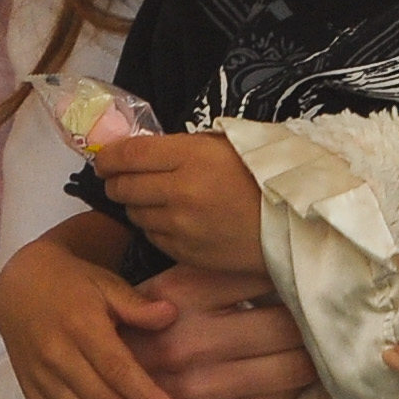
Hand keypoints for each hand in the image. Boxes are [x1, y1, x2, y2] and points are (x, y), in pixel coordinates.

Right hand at [0, 232, 187, 398]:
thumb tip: (171, 315)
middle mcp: (58, 357)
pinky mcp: (33, 394)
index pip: (116, 370)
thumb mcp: (106, 283)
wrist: (18, 285)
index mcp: (80, 326)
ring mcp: (42, 380)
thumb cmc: (71, 282)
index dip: (145, 397)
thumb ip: (138, 304)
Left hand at [96, 130, 266, 277]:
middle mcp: (179, 193)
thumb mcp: (227, 143)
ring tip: (151, 199)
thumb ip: (184, 146)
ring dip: (136, 205)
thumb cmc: (264, 175)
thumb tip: (145, 150)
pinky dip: (154, 228)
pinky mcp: (187, 254)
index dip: (109, 156)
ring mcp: (180, 228)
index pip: (129, 154)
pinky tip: (170, 220)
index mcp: (190, 158)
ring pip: (135, 215)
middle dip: (116, 181)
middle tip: (119, 178)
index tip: (102, 159)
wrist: (296, 223)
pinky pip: (154, 238)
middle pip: (124, 187)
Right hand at [124, 264, 315, 398]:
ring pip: (288, 370)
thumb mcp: (169, 283)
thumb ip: (218, 271)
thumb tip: (283, 260)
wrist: (97, 380)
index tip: (311, 279)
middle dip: (312, 321)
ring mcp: (199, 386)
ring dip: (311, 358)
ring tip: (320, 346)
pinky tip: (294, 376)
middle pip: (285, 326)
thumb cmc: (141, 324)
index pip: (265, 278)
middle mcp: (191, 340)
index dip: (294, 278)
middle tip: (326, 316)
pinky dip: (291, 388)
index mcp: (182, 294)